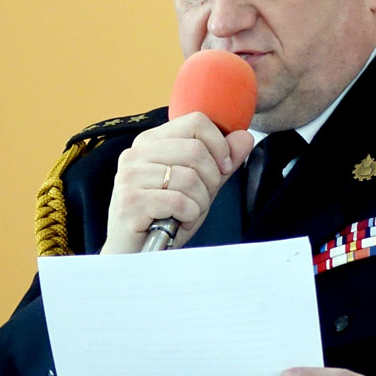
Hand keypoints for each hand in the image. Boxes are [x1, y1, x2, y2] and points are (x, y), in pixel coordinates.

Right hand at [100, 112, 253, 253]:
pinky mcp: (130, 201)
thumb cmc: (165, 217)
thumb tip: (245, 136)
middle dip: (211, 180)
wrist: (136, 253)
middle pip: (196, 150)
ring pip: (189, 178)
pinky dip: (189, 216)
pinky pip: (178, 201)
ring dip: (199, 203)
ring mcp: (130, 176)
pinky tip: (179, 223)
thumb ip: (222, 161)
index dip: (219, 145)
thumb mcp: (201, 186)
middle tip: (201, 199)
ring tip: (188, 214)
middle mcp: (136, 153)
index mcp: (152, 141)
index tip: (222, 168)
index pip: (196, 121)